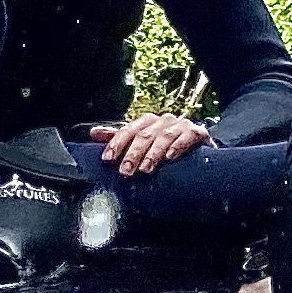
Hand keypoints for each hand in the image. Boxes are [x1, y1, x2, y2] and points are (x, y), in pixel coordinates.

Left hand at [91, 111, 209, 178]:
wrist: (198, 147)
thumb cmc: (164, 145)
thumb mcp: (141, 141)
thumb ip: (119, 138)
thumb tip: (94, 133)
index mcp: (147, 122)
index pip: (128, 130)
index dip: (117, 143)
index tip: (108, 158)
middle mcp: (163, 120)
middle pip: (145, 135)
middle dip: (133, 154)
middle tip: (126, 171)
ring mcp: (180, 125)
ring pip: (164, 137)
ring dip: (153, 153)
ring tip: (145, 169)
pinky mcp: (197, 132)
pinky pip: (187, 136)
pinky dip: (178, 146)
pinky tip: (170, 157)